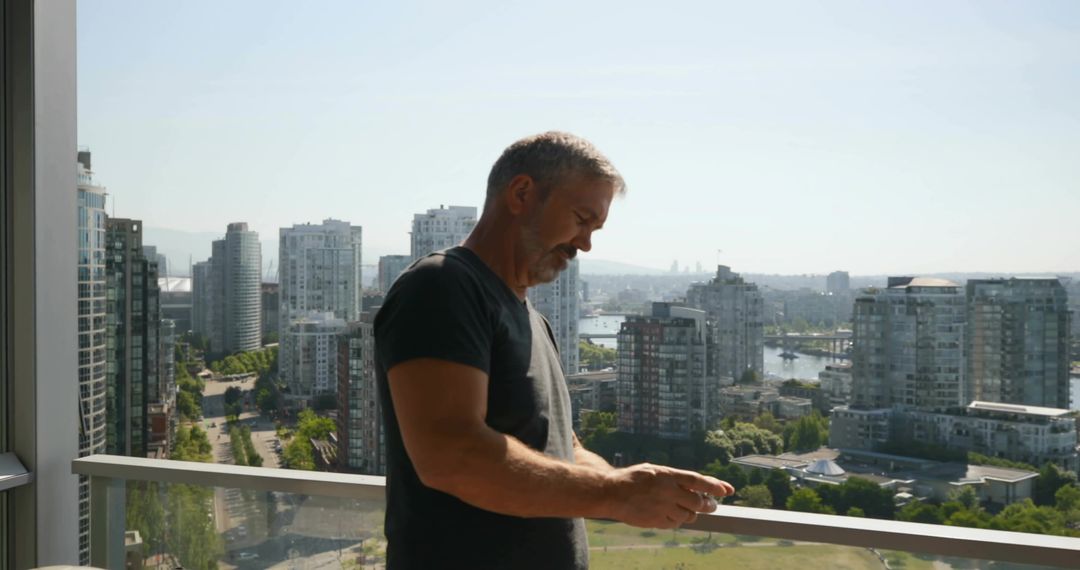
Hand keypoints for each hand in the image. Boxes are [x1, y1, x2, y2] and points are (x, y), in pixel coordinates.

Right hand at [604, 463, 734, 528]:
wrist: (611, 492)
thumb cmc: (634, 479)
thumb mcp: (655, 470)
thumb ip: (676, 478)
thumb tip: (698, 487)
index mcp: (668, 475)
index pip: (698, 480)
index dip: (715, 485)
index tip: (727, 490)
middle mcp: (668, 491)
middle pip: (698, 502)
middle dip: (708, 504)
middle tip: (711, 504)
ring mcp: (662, 507)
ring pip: (689, 515)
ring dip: (692, 513)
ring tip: (687, 509)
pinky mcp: (656, 520)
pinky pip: (675, 523)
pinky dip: (678, 520)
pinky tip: (672, 514)